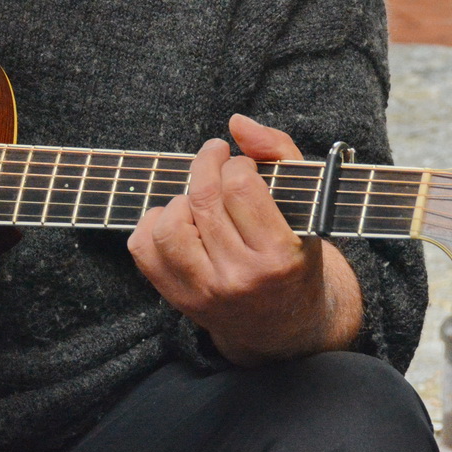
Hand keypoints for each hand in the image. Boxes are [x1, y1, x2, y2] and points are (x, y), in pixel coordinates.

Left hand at [127, 114, 361, 364]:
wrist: (286, 327)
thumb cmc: (296, 256)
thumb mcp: (308, 206)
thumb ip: (279, 152)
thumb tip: (236, 123)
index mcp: (279, 256)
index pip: (240, 186)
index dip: (238, 163)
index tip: (244, 166)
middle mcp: (239, 278)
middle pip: (203, 199)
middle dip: (206, 165)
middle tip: (215, 159)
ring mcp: (204, 291)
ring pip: (169, 224)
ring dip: (180, 198)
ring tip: (199, 197)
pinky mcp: (178, 298)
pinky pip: (143, 249)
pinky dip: (152, 223)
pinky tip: (179, 218)